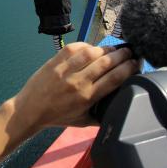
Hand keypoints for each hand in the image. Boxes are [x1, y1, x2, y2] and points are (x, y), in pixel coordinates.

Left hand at [11, 43, 136, 128]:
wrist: (29, 110)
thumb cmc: (58, 117)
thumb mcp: (83, 122)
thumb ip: (102, 115)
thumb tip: (121, 109)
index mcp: (88, 97)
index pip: (115, 79)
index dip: (129, 68)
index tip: (137, 63)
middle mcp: (78, 82)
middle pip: (106, 63)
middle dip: (122, 55)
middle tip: (130, 52)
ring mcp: (65, 69)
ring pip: (92, 53)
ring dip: (106, 49)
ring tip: (114, 49)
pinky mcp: (55, 60)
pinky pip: (75, 47)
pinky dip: (86, 45)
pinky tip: (93, 48)